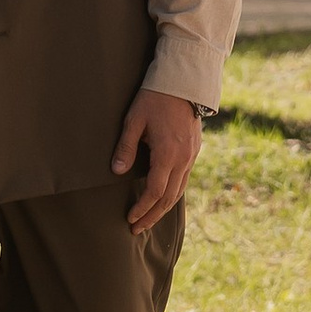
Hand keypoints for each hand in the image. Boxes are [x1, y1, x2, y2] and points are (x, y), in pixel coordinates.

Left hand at [112, 85, 201, 232]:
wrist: (183, 83)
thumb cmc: (154, 99)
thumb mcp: (134, 120)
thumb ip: (125, 148)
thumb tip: (117, 172)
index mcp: (168, 154)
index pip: (154, 191)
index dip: (142, 208)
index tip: (130, 219)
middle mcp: (183, 159)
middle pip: (168, 198)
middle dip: (152, 215)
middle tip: (137, 229)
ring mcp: (191, 156)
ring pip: (179, 191)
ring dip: (163, 208)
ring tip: (148, 219)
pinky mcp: (194, 151)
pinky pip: (184, 179)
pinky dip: (172, 194)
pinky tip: (162, 198)